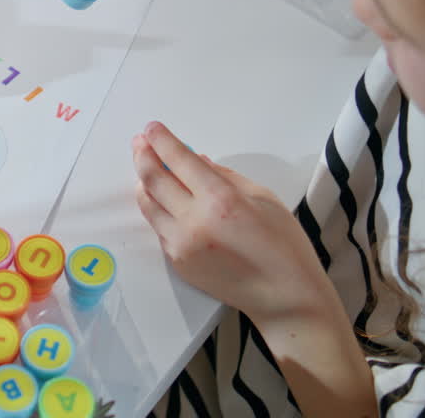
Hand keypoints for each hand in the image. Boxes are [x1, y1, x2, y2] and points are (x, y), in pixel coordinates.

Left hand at [132, 121, 334, 324]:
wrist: (283, 297)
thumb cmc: (283, 245)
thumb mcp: (263, 198)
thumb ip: (224, 176)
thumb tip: (195, 161)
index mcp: (220, 200)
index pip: (179, 160)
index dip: (162, 140)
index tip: (152, 128)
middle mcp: (194, 221)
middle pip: (154, 179)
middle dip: (143, 155)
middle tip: (140, 142)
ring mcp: (181, 244)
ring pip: (148, 204)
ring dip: (142, 181)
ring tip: (144, 165)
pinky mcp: (177, 262)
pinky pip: (158, 226)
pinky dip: (156, 206)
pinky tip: (160, 196)